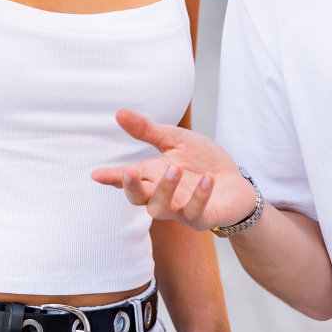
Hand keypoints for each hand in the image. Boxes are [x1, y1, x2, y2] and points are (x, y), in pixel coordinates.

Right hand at [90, 109, 255, 231]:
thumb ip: (148, 131)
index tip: (96, 174)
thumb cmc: (202, 160)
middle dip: (131, 187)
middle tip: (129, 171)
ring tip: (175, 168)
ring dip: (165, 189)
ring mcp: (180, 209)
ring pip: (161, 209)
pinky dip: (200, 196)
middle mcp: (162, 195)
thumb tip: (119, 113)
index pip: (128, 178)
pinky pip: (195, 212)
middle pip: (138, 198)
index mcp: (152, 175)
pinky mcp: (201, 218)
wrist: (236, 181)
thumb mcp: (176, 139)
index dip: (111, 177)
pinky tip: (207, 179)